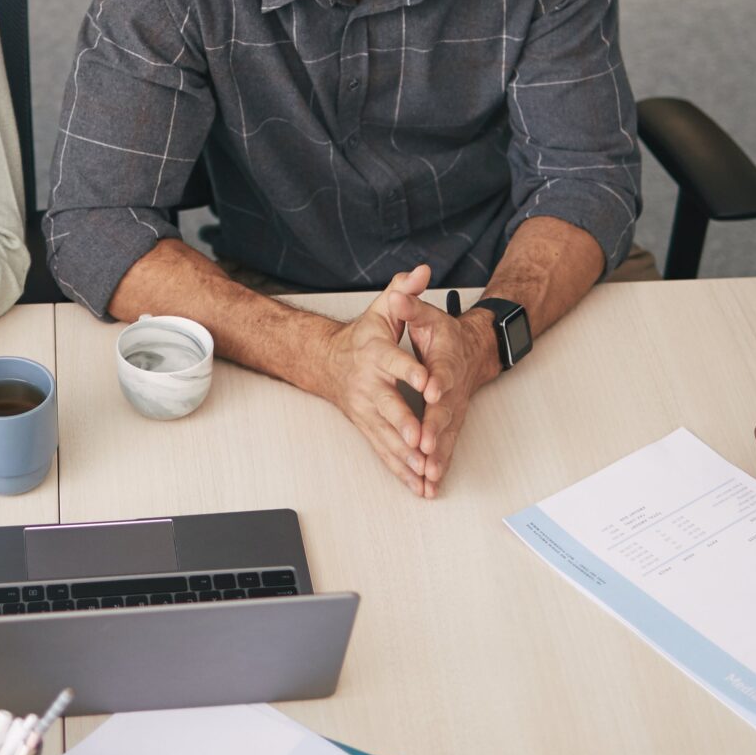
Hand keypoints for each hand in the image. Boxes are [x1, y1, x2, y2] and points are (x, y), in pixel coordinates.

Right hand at [307, 265, 439, 496]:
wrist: (326, 361)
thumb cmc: (363, 336)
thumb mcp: (382, 309)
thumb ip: (404, 291)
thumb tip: (422, 271)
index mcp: (375, 354)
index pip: (394, 361)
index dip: (411, 371)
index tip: (428, 382)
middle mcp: (369, 385)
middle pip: (388, 406)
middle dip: (405, 424)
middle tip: (421, 438)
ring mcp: (366, 410)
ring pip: (386, 435)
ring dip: (405, 454)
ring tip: (423, 468)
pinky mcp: (367, 427)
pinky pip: (384, 451)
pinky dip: (400, 469)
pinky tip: (416, 483)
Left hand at [400, 301, 499, 498]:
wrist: (471, 349)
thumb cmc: (444, 333)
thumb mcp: (426, 313)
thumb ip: (410, 302)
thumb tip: (398, 293)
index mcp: (445, 359)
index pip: (442, 370)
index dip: (436, 379)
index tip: (430, 389)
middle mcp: (451, 389)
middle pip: (445, 411)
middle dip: (434, 429)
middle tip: (424, 444)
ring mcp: (452, 410)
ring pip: (445, 435)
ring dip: (437, 455)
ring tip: (429, 475)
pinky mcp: (449, 425)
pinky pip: (444, 448)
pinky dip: (438, 467)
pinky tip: (430, 486)